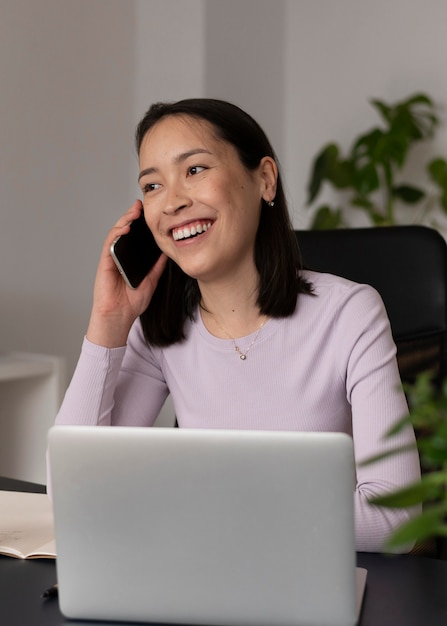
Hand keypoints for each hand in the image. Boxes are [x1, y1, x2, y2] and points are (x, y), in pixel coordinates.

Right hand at [86, 200, 167, 346]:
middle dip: (131, 216)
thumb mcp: (151, 281)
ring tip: (134, 211)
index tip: (149, 212)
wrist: (119, 317)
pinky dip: (116, 235)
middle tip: (141, 205)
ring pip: (116, 234)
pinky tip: (125, 228)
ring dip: (124, 221)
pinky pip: (109, 245)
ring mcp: (111, 258)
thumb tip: (168, 252)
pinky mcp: (105, 263)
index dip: (140, 224)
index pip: (135, 237)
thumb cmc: (131, 303)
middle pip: (124, 231)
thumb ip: (157, 266)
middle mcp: (119, 256)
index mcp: (130, 259)